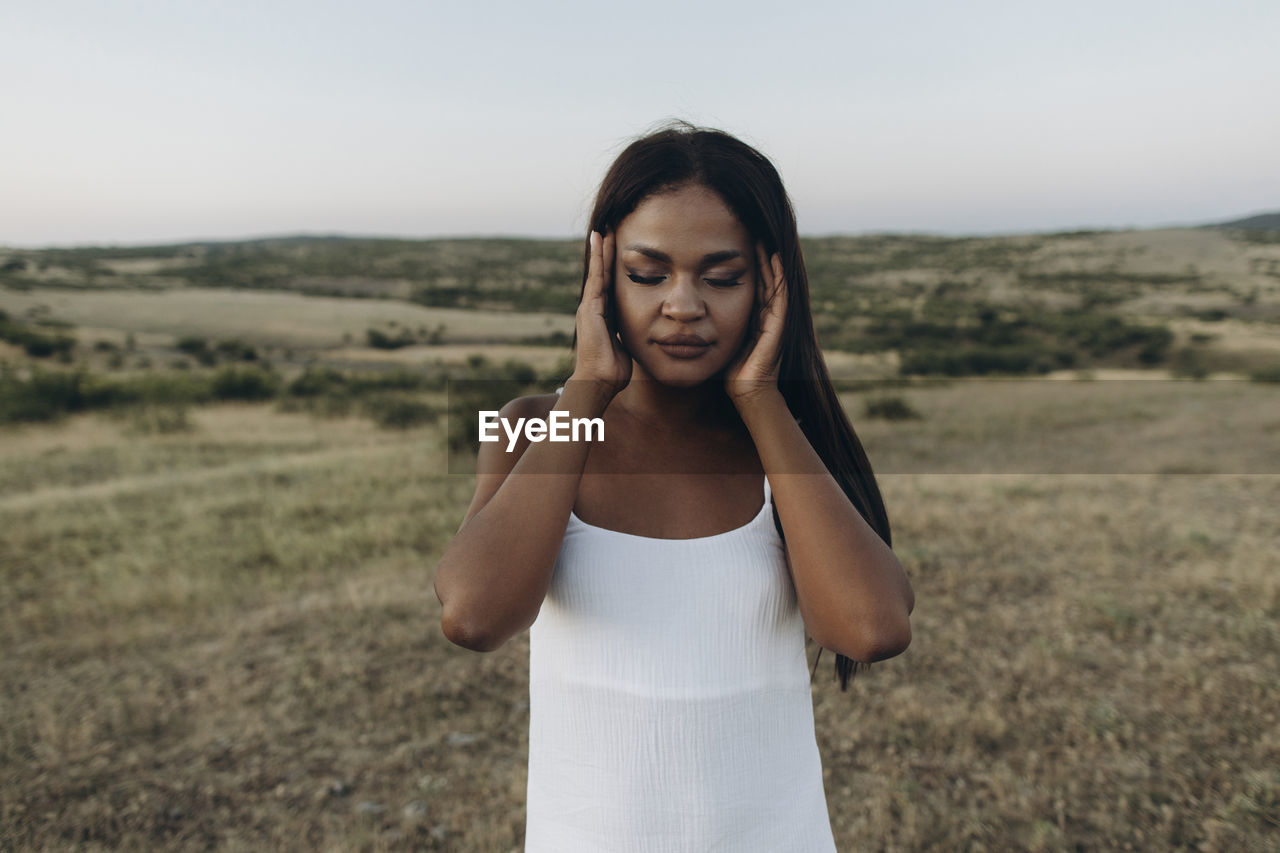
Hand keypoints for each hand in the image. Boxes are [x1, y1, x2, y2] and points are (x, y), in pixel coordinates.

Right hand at [570, 230, 631, 396]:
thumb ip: (627, 335)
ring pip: (598, 271)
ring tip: (604, 230)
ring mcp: (589, 306)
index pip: (610, 286)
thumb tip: (640, 333)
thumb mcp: (624, 346)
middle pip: (602, 274)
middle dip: (606, 254)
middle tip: (610, 231)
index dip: (614, 268)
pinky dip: (597, 257)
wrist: (599, 381)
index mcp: (603, 316)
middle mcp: (593, 308)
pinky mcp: (589, 306)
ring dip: (601, 250)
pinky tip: (599, 241)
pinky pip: (596, 276)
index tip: (620, 251)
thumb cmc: (613, 371)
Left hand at [725, 244, 786, 406]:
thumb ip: (714, 323)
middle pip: (764, 279)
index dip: (746, 264)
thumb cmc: (730, 371)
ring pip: (774, 283)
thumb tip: (692, 309)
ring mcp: (774, 320)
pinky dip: (779, 277)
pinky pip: (780, 296)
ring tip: (763, 238)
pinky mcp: (778, 326)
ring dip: (769, 261)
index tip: (738, 242)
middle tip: (753, 231)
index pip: (752, 284)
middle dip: (758, 256)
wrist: (746, 391)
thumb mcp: (720, 339)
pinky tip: (775, 258)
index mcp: (753, 318)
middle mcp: (766, 316)